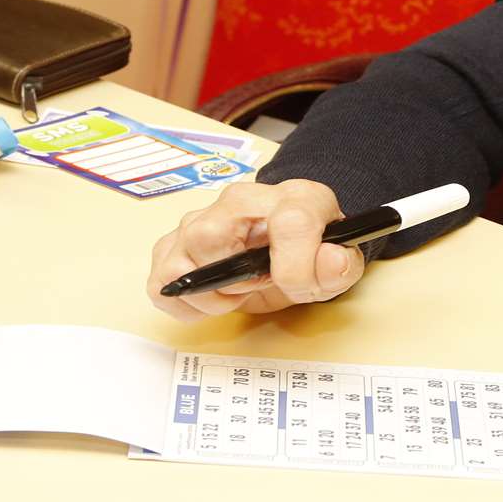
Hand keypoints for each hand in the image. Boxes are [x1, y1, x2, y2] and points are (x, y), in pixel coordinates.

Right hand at [147, 179, 364, 320]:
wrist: (287, 246)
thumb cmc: (309, 250)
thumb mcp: (338, 262)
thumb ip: (341, 264)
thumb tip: (331, 260)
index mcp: (290, 197)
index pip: (289, 222)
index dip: (296, 266)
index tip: (299, 284)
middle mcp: (239, 200)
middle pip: (210, 234)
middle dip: (236, 278)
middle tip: (257, 285)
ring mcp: (200, 220)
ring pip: (179, 259)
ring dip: (208, 294)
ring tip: (236, 293)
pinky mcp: (174, 247)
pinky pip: (161, 282)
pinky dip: (184, 304)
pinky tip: (213, 299)